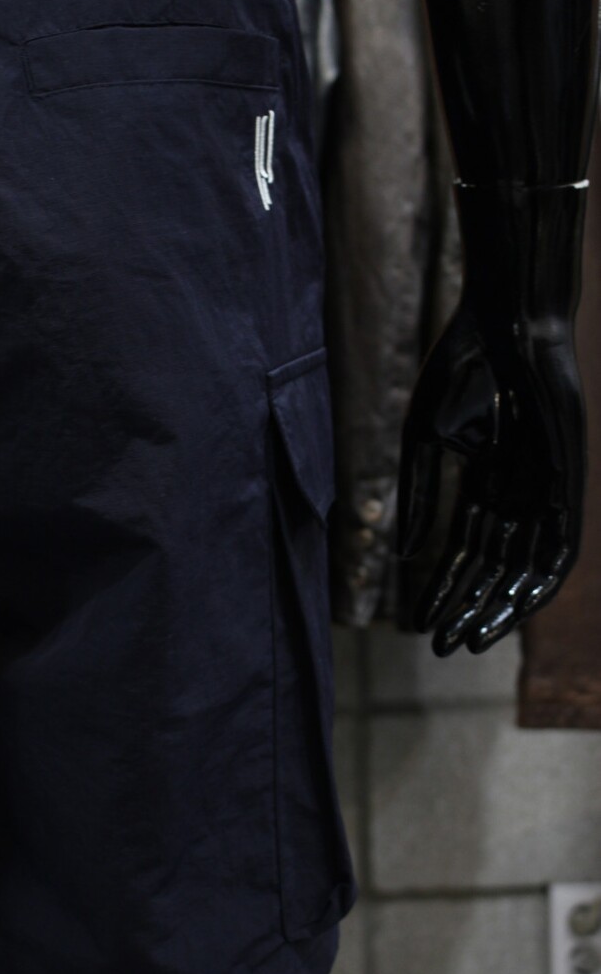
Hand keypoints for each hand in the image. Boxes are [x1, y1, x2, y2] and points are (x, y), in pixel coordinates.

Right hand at [396, 301, 585, 655]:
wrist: (508, 325)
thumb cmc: (463, 370)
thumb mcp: (423, 440)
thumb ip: (415, 495)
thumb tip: (404, 555)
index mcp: (484, 483)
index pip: (464, 551)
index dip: (444, 589)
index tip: (423, 626)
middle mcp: (516, 494)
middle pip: (493, 568)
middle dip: (468, 608)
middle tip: (443, 648)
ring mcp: (544, 490)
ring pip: (526, 567)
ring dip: (501, 607)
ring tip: (472, 641)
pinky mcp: (569, 482)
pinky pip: (563, 546)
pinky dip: (542, 581)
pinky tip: (518, 610)